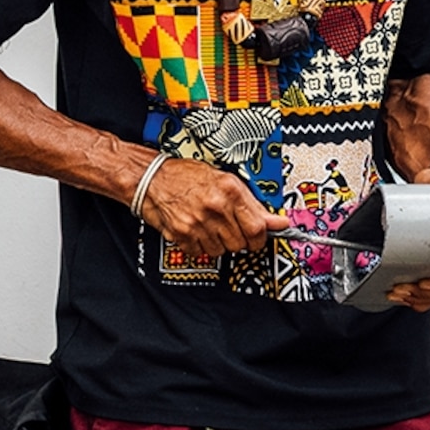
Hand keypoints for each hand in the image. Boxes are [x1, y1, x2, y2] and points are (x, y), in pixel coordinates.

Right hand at [131, 156, 283, 255]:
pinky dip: (201, 246)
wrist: (152, 178)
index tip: (259, 237)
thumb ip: (253, 203)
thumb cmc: (187, 176)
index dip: (260, 237)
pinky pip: (201, 253)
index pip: (257, 228)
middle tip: (231, 228)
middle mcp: (215, 207)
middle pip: (240, 243)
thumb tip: (277, 222)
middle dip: (239, 240)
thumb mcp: (225, 180)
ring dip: (220, 243)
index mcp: (230, 190)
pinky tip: (198, 231)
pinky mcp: (182, 235)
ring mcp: (198, 223)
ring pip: (222, 251)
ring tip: (212, 226)